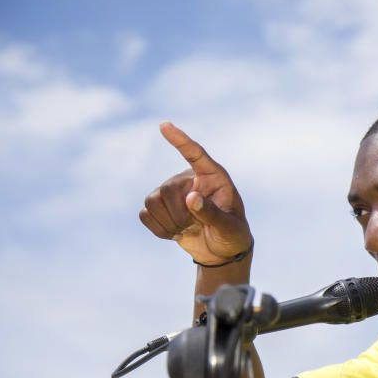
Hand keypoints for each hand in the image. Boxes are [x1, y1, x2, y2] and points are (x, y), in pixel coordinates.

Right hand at [140, 123, 251, 264]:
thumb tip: (191, 198)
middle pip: (166, 190)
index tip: (164, 126)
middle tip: (196, 227)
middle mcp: (190, 180)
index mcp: (213, 177)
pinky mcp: (161, 207)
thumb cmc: (232, 235)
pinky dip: (159, 229)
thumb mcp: (229, 227)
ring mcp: (173, 192)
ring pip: (152, 201)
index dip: (180, 140)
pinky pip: (145, 214)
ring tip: (187, 229)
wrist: (221, 252)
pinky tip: (175, 233)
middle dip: (178, 215)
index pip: (195, 154)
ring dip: (168, 223)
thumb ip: (213, 213)